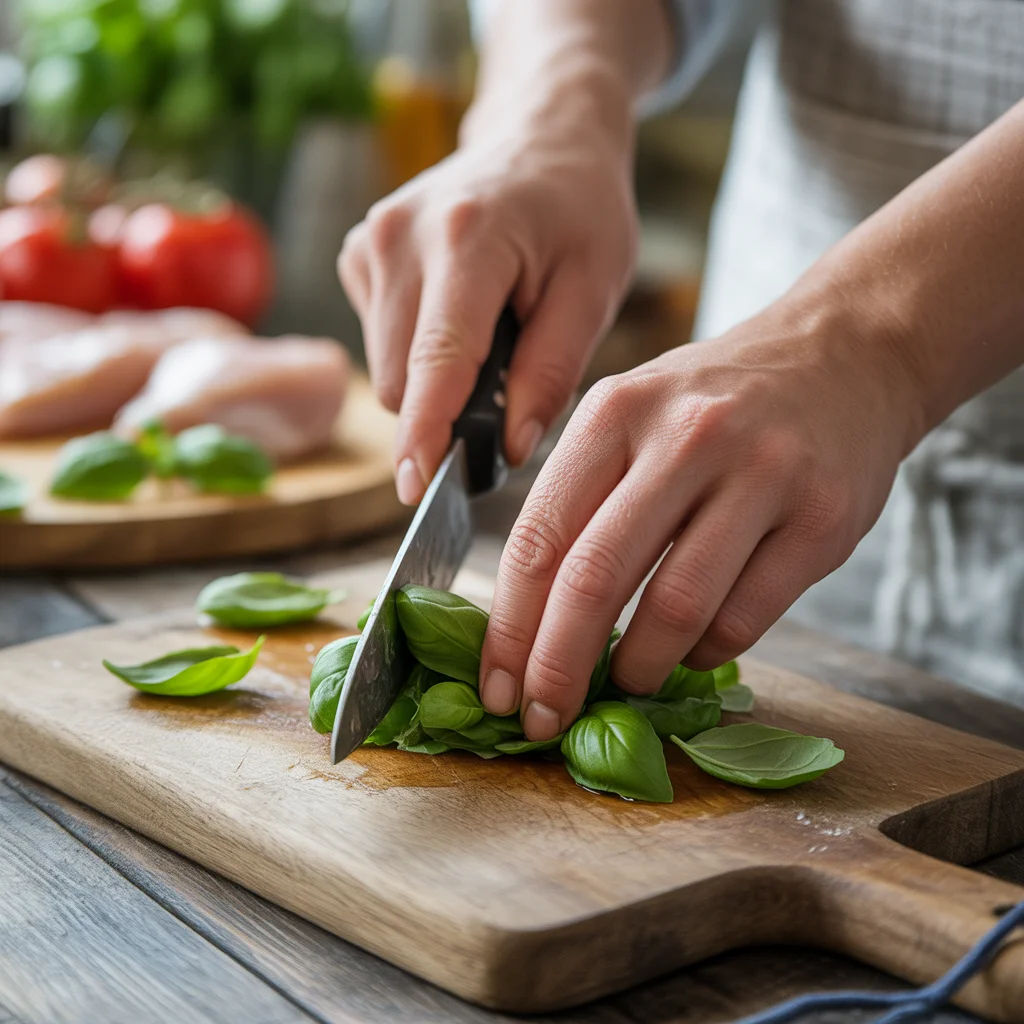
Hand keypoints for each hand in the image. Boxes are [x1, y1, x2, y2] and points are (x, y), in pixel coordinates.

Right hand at [338, 86, 637, 503]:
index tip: (415, 488)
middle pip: (402, 379)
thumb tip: (511, 449)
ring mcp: (370, 242)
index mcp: (467, 239)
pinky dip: (419, 352)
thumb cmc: (579, 209)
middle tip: (508, 384)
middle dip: (448, 409)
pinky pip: (380, 343)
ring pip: (386, 369)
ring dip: (435, 380)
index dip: (427, 432)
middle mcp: (400, 237)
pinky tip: (458, 313)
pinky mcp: (358, 253)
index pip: (437, 359)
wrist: (539, 134)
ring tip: (489, 333)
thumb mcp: (593, 289)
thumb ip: (551, 373)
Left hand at [478, 297, 925, 738]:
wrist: (844, 355)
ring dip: (637, 668)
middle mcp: (685, 436)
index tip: (496, 686)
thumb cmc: (714, 402)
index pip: (538, 537)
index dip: (508, 628)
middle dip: (557, 667)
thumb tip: (527, 622)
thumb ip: (580, 499)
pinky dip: (704, 653)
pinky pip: (744, 619)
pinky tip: (691, 648)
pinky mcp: (823, 519)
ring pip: (675, 608)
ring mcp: (761, 475)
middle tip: (544, 718)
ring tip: (625, 682)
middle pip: (594, 578)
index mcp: (615, 412)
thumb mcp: (631, 416)